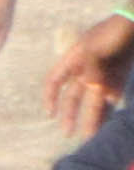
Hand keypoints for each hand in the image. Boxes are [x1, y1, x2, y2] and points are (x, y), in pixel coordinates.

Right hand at [51, 15, 133, 143]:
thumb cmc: (112, 33)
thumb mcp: (97, 47)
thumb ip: (92, 68)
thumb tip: (92, 89)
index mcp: (73, 59)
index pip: (54, 80)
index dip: (50, 97)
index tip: (51, 114)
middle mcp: (85, 71)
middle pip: (73, 96)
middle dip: (71, 114)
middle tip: (69, 134)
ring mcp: (102, 76)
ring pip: (93, 101)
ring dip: (91, 117)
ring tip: (90, 136)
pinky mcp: (118, 81)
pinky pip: (111, 100)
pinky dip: (109, 112)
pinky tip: (109, 125)